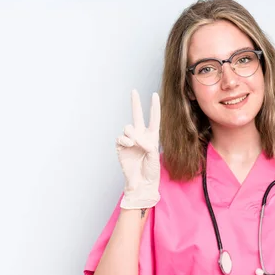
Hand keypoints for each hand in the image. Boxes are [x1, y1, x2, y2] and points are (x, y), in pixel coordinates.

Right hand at [115, 90, 160, 208]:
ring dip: (132, 133)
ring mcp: (130, 141)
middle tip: (134, 91)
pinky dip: (125, 140)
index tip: (154, 94)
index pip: (154, 119)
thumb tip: (135, 137)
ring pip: (128, 127)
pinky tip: (129, 145)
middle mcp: (141, 136)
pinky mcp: (121, 147)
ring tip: (135, 143)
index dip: (154, 107)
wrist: (141, 183)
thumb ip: (147, 144)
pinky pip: (120, 137)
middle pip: (137, 116)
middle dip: (135, 103)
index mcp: (152, 137)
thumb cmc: (151, 171)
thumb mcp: (154, 156)